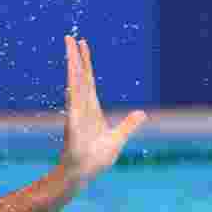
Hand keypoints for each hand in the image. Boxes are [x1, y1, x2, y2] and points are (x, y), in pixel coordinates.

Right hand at [60, 36, 146, 184]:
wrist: (83, 174)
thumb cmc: (96, 159)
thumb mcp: (118, 139)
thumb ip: (129, 125)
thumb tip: (142, 114)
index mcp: (91, 109)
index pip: (88, 80)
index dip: (86, 62)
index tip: (82, 45)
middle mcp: (82, 107)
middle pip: (79, 77)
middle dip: (75, 57)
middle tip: (70, 37)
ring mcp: (76, 114)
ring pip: (75, 84)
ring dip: (72, 65)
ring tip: (68, 47)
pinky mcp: (73, 125)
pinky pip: (73, 103)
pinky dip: (73, 90)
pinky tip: (71, 77)